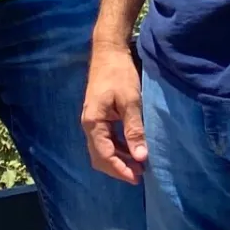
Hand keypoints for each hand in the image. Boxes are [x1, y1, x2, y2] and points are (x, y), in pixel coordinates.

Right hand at [81, 43, 148, 184]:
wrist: (108, 51)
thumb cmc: (119, 73)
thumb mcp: (130, 101)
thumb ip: (134, 129)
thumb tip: (140, 157)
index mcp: (93, 122)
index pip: (104, 155)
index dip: (120, 170)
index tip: (137, 178)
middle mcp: (89, 125)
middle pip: (100, 157)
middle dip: (118, 168)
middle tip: (139, 175)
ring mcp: (93, 121)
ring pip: (102, 149)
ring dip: (119, 159)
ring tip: (138, 165)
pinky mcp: (99, 116)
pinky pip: (106, 140)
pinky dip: (118, 148)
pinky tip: (132, 149)